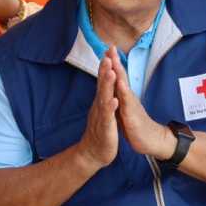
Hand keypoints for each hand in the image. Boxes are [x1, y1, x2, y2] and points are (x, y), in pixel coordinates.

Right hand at [74, 51, 119, 169]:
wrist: (92, 154)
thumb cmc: (100, 133)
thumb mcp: (103, 112)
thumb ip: (103, 98)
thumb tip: (104, 84)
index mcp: (101, 103)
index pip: (103, 82)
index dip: (105, 67)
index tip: (108, 51)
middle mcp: (99, 107)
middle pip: (101, 86)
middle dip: (104, 70)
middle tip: (106, 55)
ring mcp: (101, 117)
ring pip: (104, 99)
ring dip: (107, 85)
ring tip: (110, 72)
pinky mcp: (105, 129)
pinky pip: (108, 117)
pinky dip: (110, 108)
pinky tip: (114, 100)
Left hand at [108, 48, 175, 159]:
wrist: (151, 141)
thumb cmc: (136, 125)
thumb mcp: (125, 109)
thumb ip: (121, 97)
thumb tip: (116, 87)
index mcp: (125, 97)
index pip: (118, 77)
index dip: (112, 64)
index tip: (105, 49)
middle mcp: (129, 98)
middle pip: (122, 77)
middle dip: (115, 62)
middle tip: (110, 47)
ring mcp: (131, 106)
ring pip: (124, 87)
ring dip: (119, 73)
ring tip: (114, 60)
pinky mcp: (132, 117)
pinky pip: (127, 104)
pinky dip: (123, 94)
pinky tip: (120, 84)